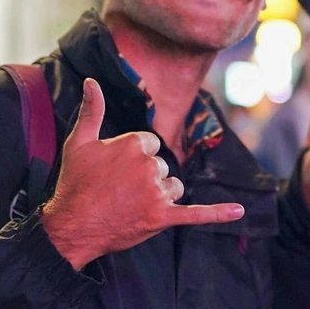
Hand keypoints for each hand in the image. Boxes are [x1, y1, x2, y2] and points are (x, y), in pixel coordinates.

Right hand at [42, 78, 243, 269]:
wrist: (71, 227)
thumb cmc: (74, 183)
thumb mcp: (78, 142)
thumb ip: (91, 110)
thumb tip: (92, 81)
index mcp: (134, 144)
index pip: (150, 144)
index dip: (132, 158)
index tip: (114, 171)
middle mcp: (149, 165)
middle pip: (162, 166)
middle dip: (145, 178)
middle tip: (117, 191)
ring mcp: (157, 192)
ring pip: (173, 187)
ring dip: (159, 195)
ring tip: (130, 205)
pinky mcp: (163, 217)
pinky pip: (196, 213)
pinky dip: (218, 214)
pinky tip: (239, 211)